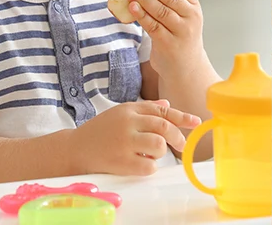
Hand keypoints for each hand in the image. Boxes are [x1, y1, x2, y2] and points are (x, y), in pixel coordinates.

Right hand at [72, 99, 200, 175]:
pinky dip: (150, 166)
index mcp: (129, 110)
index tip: (196, 122)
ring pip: (159, 145)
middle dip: (178, 137)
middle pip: (164, 127)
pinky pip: (149, 165)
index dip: (182, 117)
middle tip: (180, 145)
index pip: (162, 111)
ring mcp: (125, 142)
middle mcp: (128, 123)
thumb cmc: (100, 131)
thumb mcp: (120, 113)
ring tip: (148, 154)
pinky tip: (140, 164)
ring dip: (160, 152)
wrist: (75, 148)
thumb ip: (144, 109)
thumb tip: (167, 105)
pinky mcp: (122, 162)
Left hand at [123, 0, 207, 76]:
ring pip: (160, 11)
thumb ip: (170, 0)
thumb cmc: (179, 36)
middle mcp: (191, 18)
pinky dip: (141, 15)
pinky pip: (153, 26)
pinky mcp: (168, 44)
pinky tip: (132, 7)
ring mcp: (181, 32)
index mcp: (194, 7)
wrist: (186, 68)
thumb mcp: (182, 17)